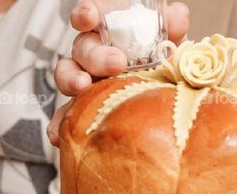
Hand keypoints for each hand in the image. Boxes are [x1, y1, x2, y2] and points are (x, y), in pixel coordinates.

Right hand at [48, 1, 190, 144]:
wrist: (160, 95)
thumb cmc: (158, 59)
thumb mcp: (168, 40)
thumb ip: (171, 25)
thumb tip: (177, 18)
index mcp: (109, 31)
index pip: (91, 16)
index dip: (86, 13)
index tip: (89, 17)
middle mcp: (92, 53)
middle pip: (83, 48)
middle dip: (96, 55)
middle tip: (116, 63)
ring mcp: (84, 80)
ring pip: (66, 75)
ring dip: (71, 81)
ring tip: (81, 88)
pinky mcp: (80, 108)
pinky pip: (65, 115)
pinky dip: (59, 125)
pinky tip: (59, 135)